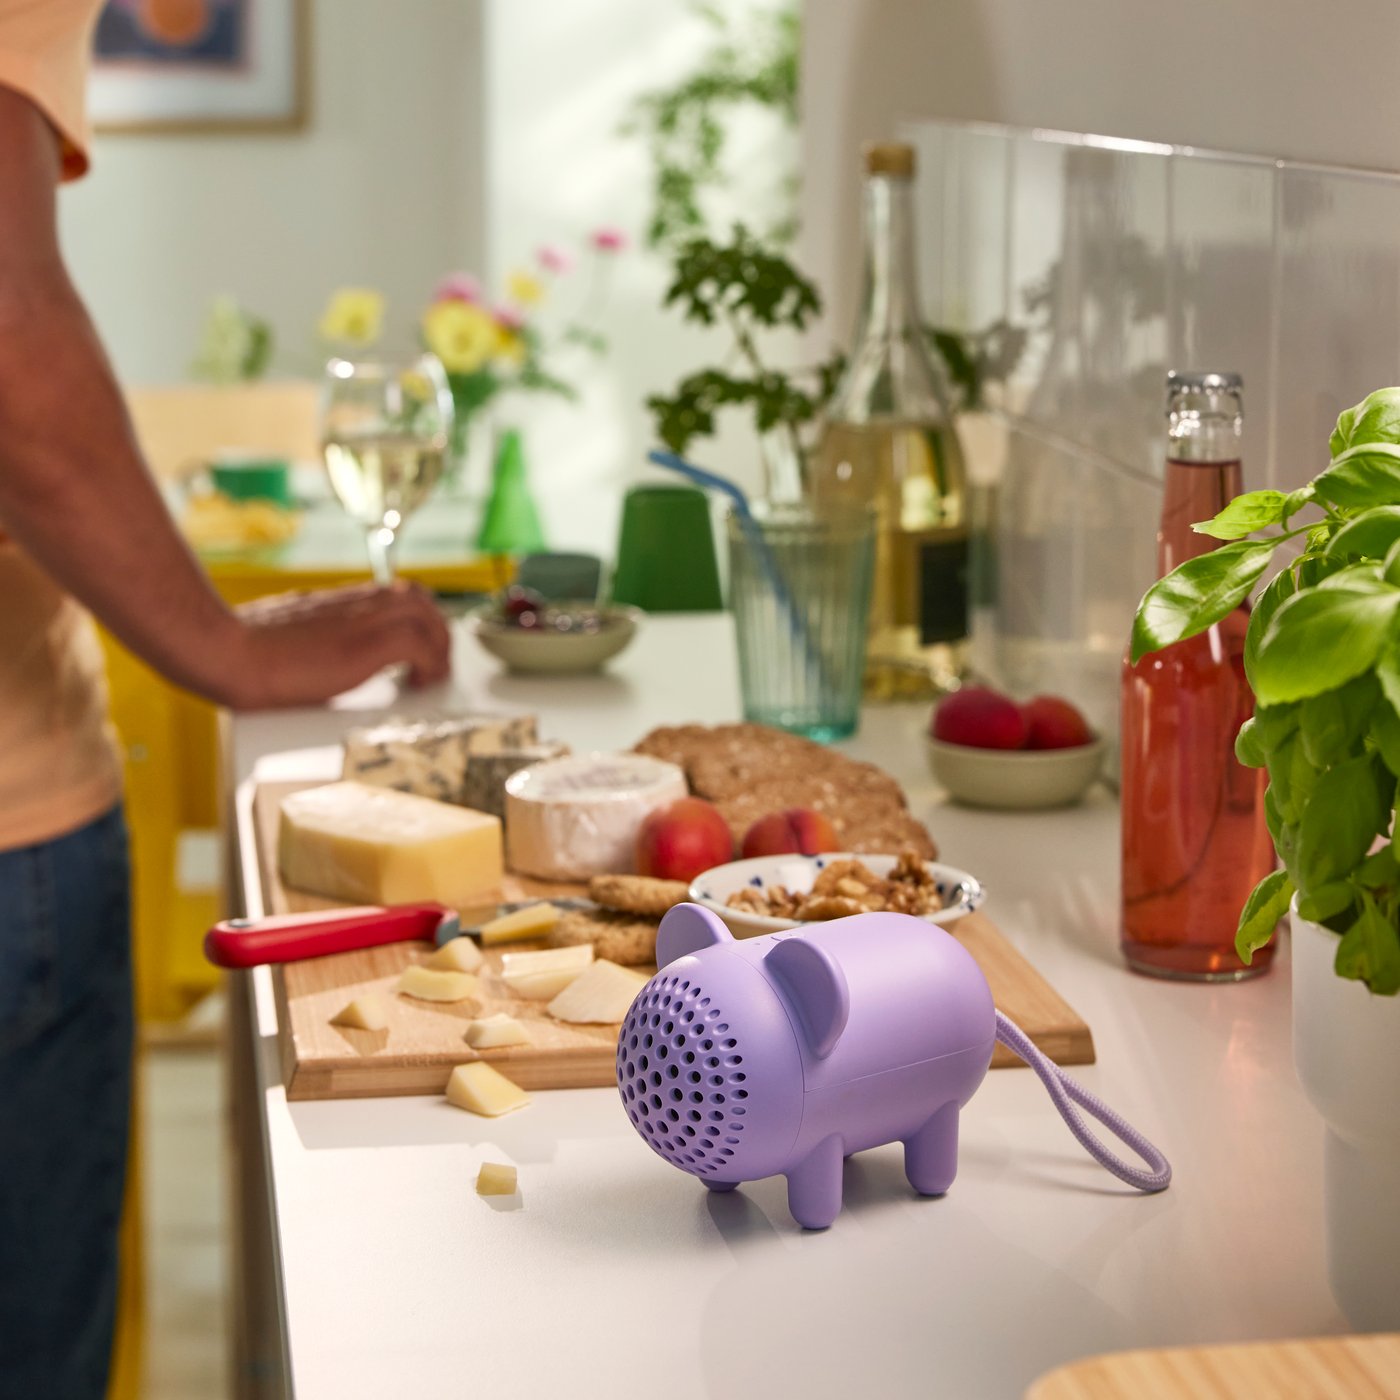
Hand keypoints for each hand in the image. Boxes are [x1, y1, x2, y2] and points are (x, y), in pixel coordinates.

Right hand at [224, 582, 452, 709]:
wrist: (224, 651)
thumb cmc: (241, 650)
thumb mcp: (283, 634)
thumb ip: (308, 636)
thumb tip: (312, 654)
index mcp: (335, 603)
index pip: (393, 593)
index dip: (415, 618)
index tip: (418, 646)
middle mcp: (353, 605)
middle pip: (419, 599)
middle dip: (435, 630)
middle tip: (434, 663)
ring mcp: (361, 621)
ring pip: (427, 615)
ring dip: (438, 646)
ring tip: (430, 675)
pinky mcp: (365, 645)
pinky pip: (419, 644)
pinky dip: (430, 664)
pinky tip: (417, 684)